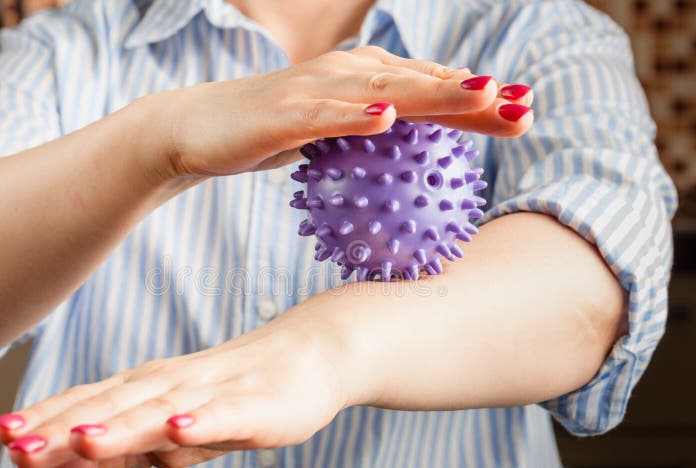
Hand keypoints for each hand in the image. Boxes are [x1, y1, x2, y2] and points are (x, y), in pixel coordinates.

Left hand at [0, 321, 346, 467]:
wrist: (307, 355)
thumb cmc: (232, 393)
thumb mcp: (167, 426)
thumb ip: (113, 448)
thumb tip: (48, 467)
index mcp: (146, 389)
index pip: (89, 404)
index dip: (45, 420)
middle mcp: (171, 386)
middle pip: (113, 408)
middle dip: (63, 428)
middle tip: (15, 444)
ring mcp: (213, 394)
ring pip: (160, 413)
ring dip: (120, 427)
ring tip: (82, 441)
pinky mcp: (255, 406)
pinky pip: (225, 416)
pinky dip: (201, 423)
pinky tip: (179, 429)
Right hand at [141, 46, 533, 179]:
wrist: (199, 128)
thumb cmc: (271, 130)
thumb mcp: (333, 132)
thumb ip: (373, 130)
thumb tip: (413, 135)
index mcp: (364, 81)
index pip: (431, 89)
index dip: (479, 100)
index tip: (524, 112)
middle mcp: (347, 75)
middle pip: (422, 83)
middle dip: (476, 95)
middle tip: (523, 107)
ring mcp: (315, 91)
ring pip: (383, 92)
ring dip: (434, 93)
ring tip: (480, 97)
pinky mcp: (283, 114)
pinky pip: (324, 117)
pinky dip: (355, 117)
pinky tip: (386, 118)